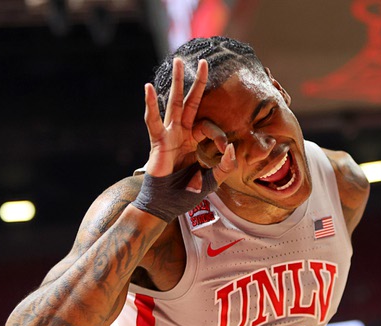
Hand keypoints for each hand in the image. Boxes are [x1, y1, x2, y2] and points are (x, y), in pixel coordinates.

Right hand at [143, 58, 235, 190]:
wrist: (164, 207)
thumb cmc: (184, 194)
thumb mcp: (212, 181)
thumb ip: (225, 167)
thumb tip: (232, 148)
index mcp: (192, 141)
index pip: (208, 127)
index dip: (219, 136)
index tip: (225, 149)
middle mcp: (180, 134)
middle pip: (190, 102)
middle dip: (197, 82)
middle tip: (203, 62)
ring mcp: (168, 136)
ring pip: (174, 104)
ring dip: (176, 82)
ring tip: (178, 62)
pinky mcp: (158, 142)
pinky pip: (153, 121)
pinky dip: (150, 105)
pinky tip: (148, 88)